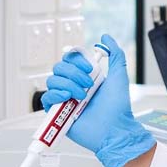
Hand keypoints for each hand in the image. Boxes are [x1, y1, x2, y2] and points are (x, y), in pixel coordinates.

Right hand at [41, 34, 155, 166]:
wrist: (114, 129)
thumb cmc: (118, 107)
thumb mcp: (119, 75)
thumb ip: (115, 54)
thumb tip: (106, 37)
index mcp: (86, 77)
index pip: (70, 59)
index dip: (78, 60)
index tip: (91, 68)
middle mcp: (74, 86)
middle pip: (59, 67)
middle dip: (74, 73)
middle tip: (89, 84)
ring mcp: (65, 99)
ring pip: (52, 80)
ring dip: (68, 84)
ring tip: (82, 96)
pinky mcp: (57, 112)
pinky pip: (46, 97)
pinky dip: (56, 94)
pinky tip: (68, 97)